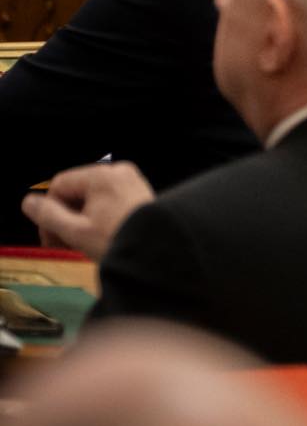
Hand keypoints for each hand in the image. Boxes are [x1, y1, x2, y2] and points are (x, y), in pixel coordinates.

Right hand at [22, 161, 155, 259]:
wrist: (159, 252)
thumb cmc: (120, 240)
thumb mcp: (76, 231)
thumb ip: (48, 215)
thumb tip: (29, 202)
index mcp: (102, 176)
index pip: (60, 185)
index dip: (49, 211)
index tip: (49, 235)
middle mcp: (119, 173)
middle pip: (76, 192)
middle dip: (65, 218)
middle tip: (62, 243)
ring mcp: (132, 182)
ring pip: (92, 198)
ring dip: (81, 220)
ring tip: (80, 244)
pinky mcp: (139, 194)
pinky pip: (109, 202)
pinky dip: (98, 218)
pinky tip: (97, 238)